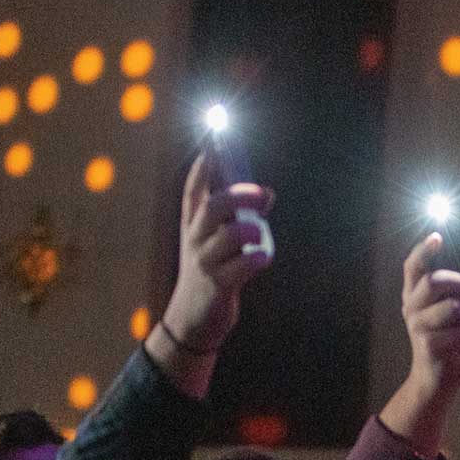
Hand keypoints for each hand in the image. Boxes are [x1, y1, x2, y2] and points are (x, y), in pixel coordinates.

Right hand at [160, 152, 275, 355]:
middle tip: (262, 194)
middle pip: (213, 207)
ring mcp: (204, 262)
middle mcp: (195, 239)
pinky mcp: (217, 285)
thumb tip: (267, 193)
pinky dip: (257, 259)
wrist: (192, 320)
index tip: (215, 139)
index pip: (194, 189)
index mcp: (193, 225)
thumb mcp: (220, 244)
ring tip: (260, 236)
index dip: (205, 165)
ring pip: (230, 235)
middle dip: (238, 195)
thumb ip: (241, 217)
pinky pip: (242, 267)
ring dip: (252, 231)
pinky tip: (263, 258)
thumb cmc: (211, 274)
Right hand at [402, 233, 459, 395]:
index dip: (424, 250)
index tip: (438, 236)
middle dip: (457, 282)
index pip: (413, 266)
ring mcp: (418, 328)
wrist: (438, 377)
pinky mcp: (429, 348)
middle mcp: (411, 308)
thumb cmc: (450, 337)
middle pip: (432, 282)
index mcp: (415, 294)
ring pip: (450, 308)